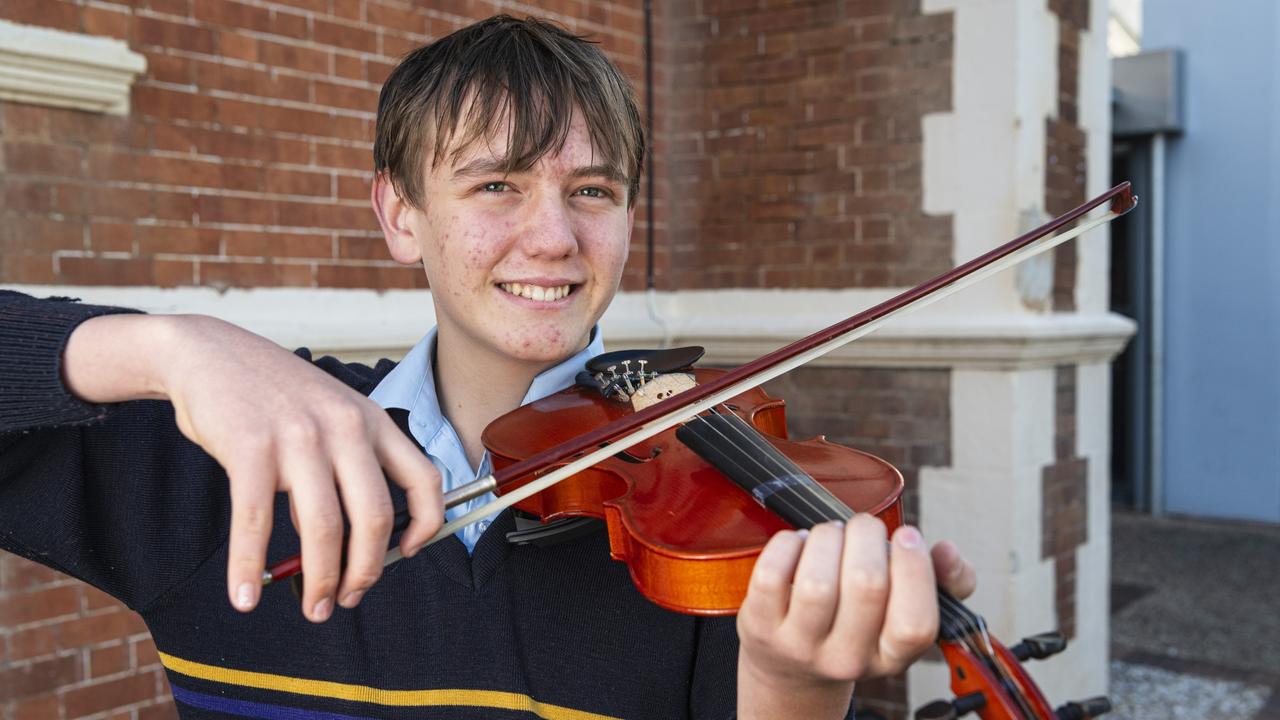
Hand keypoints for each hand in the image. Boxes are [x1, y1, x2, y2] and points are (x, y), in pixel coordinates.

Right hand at [67, 314, 442, 621]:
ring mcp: (298, 437)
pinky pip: (256, 522)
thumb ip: (351, 461)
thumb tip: (357, 539)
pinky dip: (249, 568)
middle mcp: (344, 427)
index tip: (409, 552)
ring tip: (314, 608)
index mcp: (372, 421)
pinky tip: (246, 596)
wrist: (208, 353)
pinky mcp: (250, 448)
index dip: (426, 524)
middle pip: (374, 516)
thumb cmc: (274, 395)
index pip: (424, 479)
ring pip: (323, 527)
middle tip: (349, 600)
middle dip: (365, 571)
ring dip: (321, 580)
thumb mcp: (331, 412)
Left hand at [735, 516, 975, 719]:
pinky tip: (799, 544)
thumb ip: (945, 582)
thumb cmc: (857, 623)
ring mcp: (800, 646)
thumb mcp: (903, 612)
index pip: (916, 623)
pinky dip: (788, 543)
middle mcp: (847, 659)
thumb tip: (948, 552)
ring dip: (828, 538)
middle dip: (867, 535)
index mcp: (892, 656)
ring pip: (818, 581)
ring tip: (831, 535)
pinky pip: (773, 574)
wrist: (791, 665)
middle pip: (866, 585)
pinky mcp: (760, 626)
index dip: (915, 569)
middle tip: (863, 528)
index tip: (906, 536)